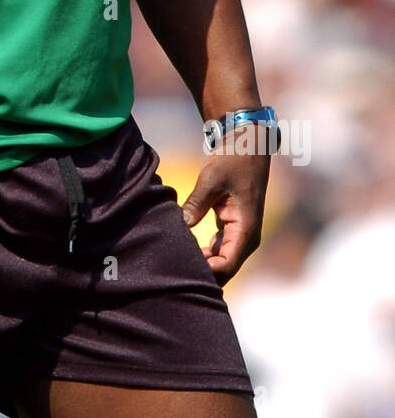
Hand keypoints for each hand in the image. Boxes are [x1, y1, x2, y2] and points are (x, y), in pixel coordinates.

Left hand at [181, 137, 269, 285]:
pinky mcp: (231, 229)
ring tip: (173, 258)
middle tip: (170, 266)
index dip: (204, 271)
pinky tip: (182, 246)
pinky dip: (201, 253)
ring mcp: (239, 235)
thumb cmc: (233, 160)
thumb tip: (180, 226)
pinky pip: (216, 250)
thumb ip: (195, 204)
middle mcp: (246, 238)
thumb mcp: (211, 179)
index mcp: (246, 230)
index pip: (226, 265)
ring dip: (200, 263)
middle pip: (223, 270)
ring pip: (219, 262)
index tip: (179, 264)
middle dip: (200, 272)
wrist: (247, 145)